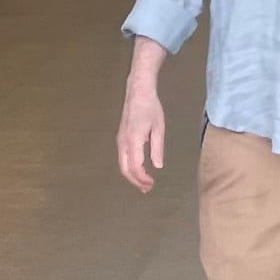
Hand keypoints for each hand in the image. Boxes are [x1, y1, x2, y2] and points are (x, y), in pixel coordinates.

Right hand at [116, 78, 166, 192]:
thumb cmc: (150, 107)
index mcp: (133, 140)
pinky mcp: (120, 137)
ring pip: (122, 164)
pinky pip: (122, 157)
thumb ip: (157, 148)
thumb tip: (158, 165)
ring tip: (143, 182)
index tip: (151, 184)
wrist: (138, 92)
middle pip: (125, 169)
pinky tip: (138, 169)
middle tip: (147, 188)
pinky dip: (129, 167)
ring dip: (132, 176)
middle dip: (136, 181)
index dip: (143, 179)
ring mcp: (120, 139)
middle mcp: (123, 142)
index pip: (136, 167)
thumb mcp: (158, 128)